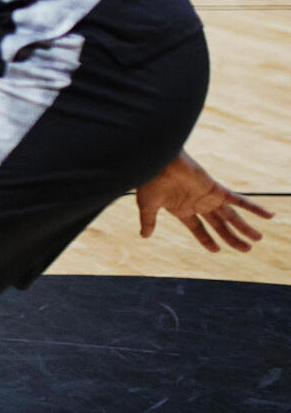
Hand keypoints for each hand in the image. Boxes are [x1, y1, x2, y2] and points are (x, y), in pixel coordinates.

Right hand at [137, 151, 272, 251]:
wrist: (158, 162)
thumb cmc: (150, 181)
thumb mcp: (147, 206)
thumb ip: (149, 221)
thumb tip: (144, 236)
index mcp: (182, 210)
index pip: (198, 230)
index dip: (207, 240)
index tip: (216, 251)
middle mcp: (198, 205)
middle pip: (220, 226)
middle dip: (233, 238)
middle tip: (247, 250)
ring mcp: (209, 198)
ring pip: (231, 217)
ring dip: (245, 228)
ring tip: (258, 239)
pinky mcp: (216, 190)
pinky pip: (239, 200)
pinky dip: (254, 208)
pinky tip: (269, 216)